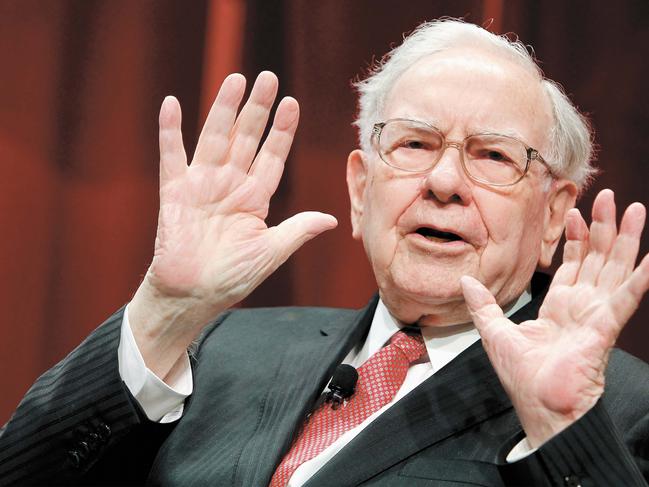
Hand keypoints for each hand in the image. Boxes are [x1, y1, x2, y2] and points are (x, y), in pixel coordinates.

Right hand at [129, 72, 336, 377]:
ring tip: (236, 80)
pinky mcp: (174, 192)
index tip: (293, 104)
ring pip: (215, 138)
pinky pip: (172, 157)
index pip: (272, 156)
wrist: (193, 295)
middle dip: (258, 109)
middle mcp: (230, 185)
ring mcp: (202, 185)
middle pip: (246, 138)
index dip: (282, 131)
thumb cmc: (232, 277)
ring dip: (224, 109)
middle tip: (269, 78)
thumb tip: (332, 220)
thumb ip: (297, 231)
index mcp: (255, 198)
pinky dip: (170, 131)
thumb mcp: (271, 253)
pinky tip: (173, 104)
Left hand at [461, 189, 648, 446]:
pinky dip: (641, 277)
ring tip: (633, 209)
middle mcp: (582, 307)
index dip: (574, 238)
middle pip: (597, 259)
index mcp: (559, 307)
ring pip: (615, 268)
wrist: (539, 407)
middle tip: (609, 196)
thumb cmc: (523, 378)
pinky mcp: (605, 326)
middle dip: (603, 227)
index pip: (572, 265)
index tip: (573, 211)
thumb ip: (483, 304)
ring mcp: (597, 314)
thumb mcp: (494, 333)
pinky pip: (627, 297)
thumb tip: (465, 280)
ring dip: (625, 239)